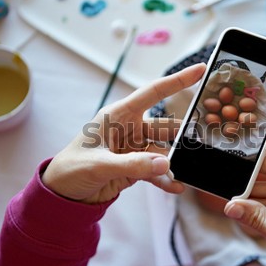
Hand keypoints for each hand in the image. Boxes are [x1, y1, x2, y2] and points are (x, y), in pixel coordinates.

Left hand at [42, 63, 205, 203]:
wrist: (64, 194)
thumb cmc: (72, 169)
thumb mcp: (99, 164)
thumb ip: (132, 165)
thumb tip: (165, 164)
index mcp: (118, 115)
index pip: (153, 93)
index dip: (177, 81)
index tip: (200, 71)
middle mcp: (130, 128)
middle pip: (165, 126)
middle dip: (183, 134)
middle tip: (202, 141)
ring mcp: (135, 149)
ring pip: (164, 151)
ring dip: (175, 162)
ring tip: (190, 171)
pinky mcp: (136, 167)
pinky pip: (157, 171)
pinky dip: (166, 179)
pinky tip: (176, 187)